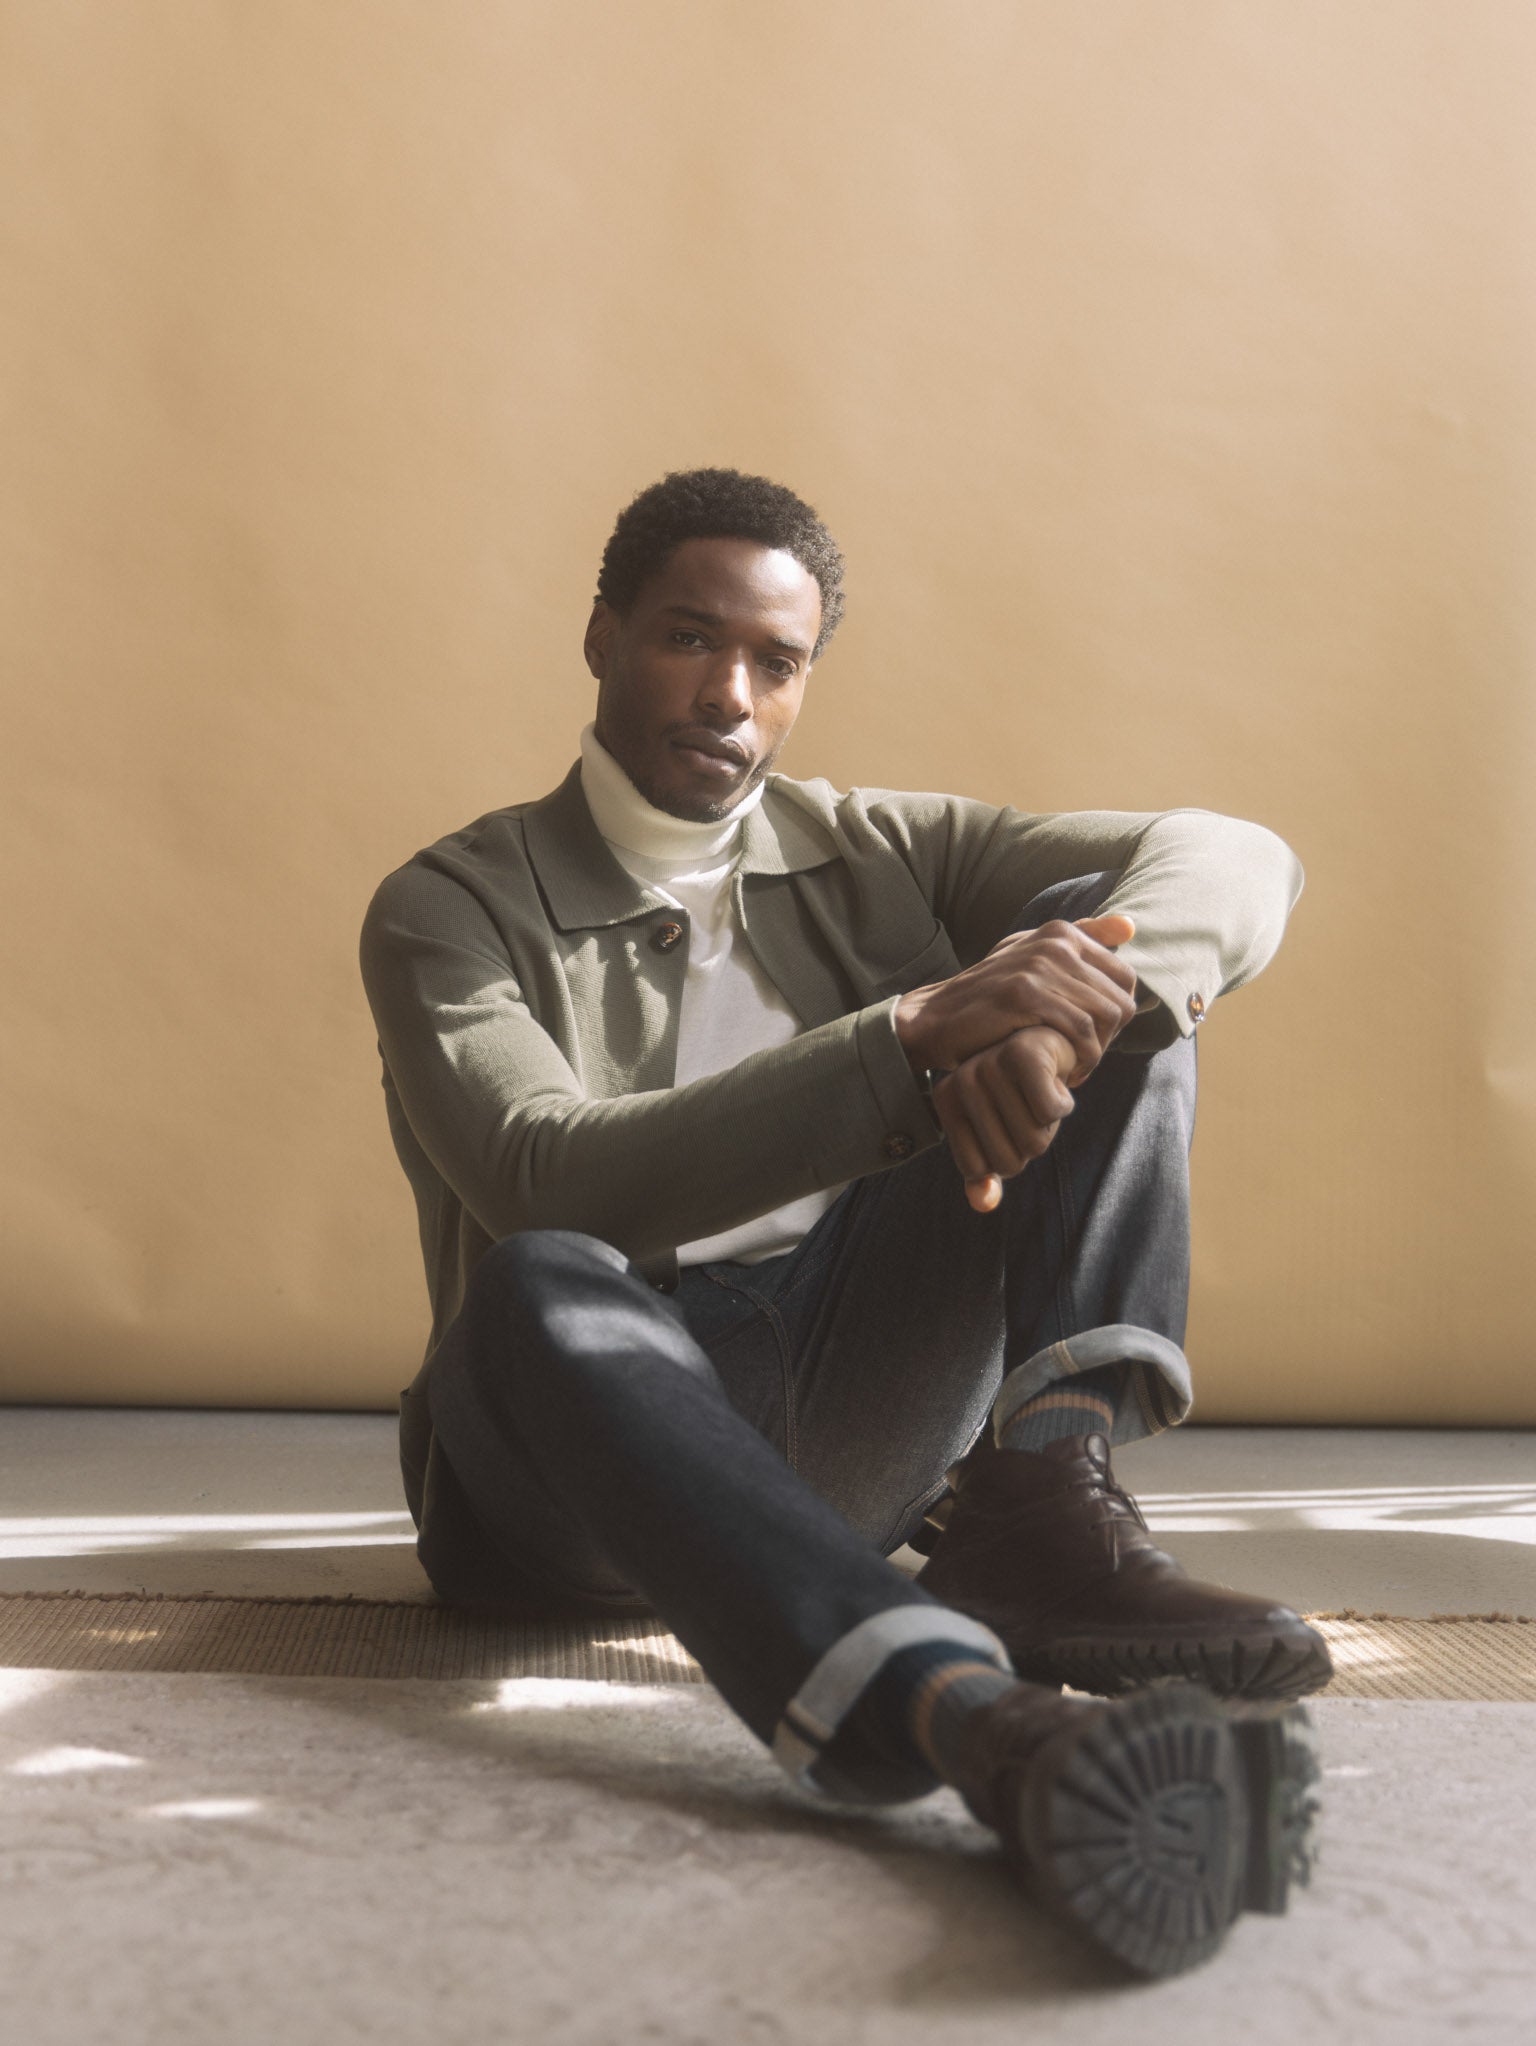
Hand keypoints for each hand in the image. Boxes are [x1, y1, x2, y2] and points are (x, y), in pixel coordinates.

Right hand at [896, 913, 1138, 1085]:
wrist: (935, 1018)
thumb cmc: (989, 995)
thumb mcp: (1029, 955)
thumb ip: (1081, 939)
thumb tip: (1130, 926)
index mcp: (1061, 932)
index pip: (1125, 978)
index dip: (1117, 1016)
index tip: (1094, 1038)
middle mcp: (1054, 942)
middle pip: (1119, 1000)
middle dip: (1110, 1039)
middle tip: (1085, 1059)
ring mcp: (1038, 967)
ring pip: (1104, 1017)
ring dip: (1097, 1053)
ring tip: (1077, 1067)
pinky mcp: (1025, 995)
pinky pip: (1081, 1031)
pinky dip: (1082, 1058)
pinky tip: (1068, 1071)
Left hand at [932, 1025, 1077, 1211]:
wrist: (1052, 1036)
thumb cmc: (1023, 1090)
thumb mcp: (1001, 1132)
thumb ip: (987, 1168)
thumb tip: (984, 1204)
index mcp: (946, 1100)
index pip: (977, 1168)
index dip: (1005, 1157)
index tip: (1009, 1124)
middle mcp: (961, 1082)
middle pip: (1009, 1161)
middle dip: (1031, 1143)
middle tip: (1031, 1109)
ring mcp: (988, 1066)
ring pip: (1033, 1140)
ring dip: (1048, 1126)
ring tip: (1041, 1093)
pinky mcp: (1023, 1055)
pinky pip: (1049, 1113)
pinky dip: (1063, 1103)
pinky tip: (1057, 1080)